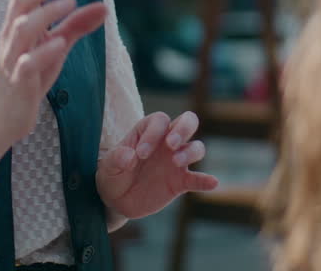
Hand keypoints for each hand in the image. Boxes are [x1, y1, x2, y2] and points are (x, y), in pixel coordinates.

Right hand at [0, 0, 107, 141]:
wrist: (3, 115)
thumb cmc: (29, 74)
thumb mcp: (56, 45)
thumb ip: (76, 25)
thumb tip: (104, 6)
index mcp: (18, 21)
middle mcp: (12, 35)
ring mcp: (12, 57)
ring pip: (21, 28)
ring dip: (47, 12)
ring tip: (71, 1)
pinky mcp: (18, 82)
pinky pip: (25, 64)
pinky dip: (42, 52)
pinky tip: (60, 43)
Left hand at [95, 111, 218, 219]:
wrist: (117, 200)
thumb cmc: (113, 175)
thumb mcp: (108, 168)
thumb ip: (116, 159)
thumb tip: (128, 156)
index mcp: (148, 131)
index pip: (159, 121)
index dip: (153, 133)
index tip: (140, 154)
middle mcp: (166, 141)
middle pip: (188, 121)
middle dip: (183, 128)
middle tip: (171, 144)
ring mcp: (176, 161)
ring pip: (196, 147)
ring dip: (190, 152)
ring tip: (176, 163)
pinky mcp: (181, 182)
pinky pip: (197, 179)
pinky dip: (206, 180)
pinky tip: (212, 182)